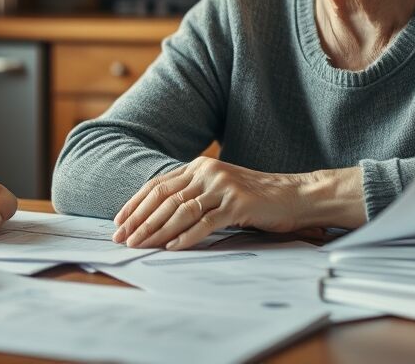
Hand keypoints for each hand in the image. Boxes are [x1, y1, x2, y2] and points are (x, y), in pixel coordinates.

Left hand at [111, 157, 322, 250]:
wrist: (294, 196)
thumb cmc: (255, 198)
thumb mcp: (219, 189)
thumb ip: (194, 195)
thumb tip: (159, 217)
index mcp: (199, 166)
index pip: (159, 185)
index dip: (136, 203)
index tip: (119, 222)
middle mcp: (207, 172)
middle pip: (165, 198)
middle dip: (140, 220)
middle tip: (123, 239)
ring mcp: (223, 186)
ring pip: (181, 210)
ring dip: (157, 230)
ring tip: (141, 245)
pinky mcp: (238, 204)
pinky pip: (206, 222)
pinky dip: (187, 236)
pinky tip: (172, 247)